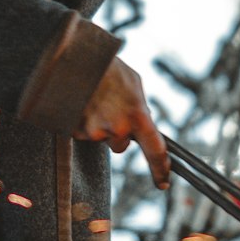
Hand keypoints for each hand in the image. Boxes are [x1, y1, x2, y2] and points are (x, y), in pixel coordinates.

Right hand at [74, 58, 169, 189]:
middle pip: (120, 145)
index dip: (161, 169)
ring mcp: (95, 132)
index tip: (163, 182)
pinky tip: (82, 103)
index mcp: (137, 116)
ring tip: (94, 100)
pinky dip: (83, 121)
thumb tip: (144, 123)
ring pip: (100, 138)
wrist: (76, 58)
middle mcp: (117, 129)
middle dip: (117, 132)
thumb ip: (141, 108)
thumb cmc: (108, 68)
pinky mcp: (76, 131)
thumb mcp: (134, 84)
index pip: (155, 151)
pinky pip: (83, 133)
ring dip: (99, 124)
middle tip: (109, 107)